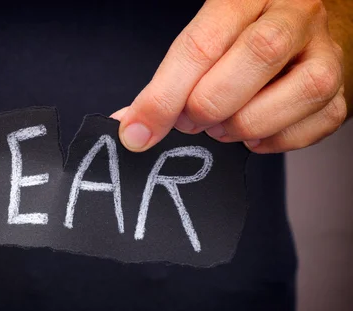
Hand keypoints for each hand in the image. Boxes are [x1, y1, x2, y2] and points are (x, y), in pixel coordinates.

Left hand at [113, 0, 345, 152]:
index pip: (203, 44)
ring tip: (222, 125)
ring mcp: (325, 51)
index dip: (164, 95)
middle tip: (190, 120)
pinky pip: (316, 124)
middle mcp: (295, 15)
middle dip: (210, 103)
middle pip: (259, 54)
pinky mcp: (340, 90)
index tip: (138, 130)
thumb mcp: (202, 43)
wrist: (294, 33)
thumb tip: (133, 128)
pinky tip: (254, 132)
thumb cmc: (238, 39)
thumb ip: (168, 82)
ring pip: (300, 90)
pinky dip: (275, 141)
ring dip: (246, 124)